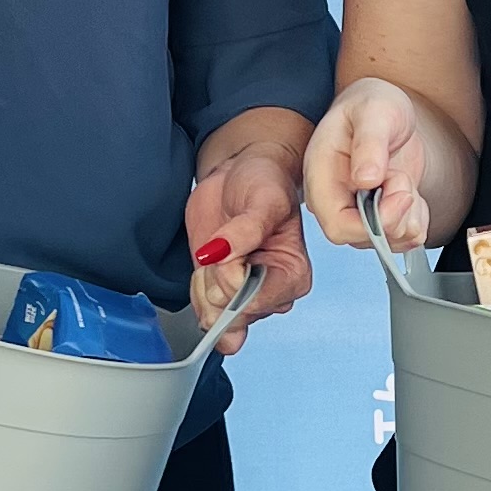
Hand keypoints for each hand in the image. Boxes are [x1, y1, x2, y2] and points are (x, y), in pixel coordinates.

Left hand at [184, 145, 309, 346]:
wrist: (240, 174)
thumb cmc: (264, 183)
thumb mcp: (264, 199)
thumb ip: (246, 229)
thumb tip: (217, 254)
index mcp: (293, 276)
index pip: (255, 301)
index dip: (232, 276)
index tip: (231, 249)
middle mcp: (272, 294)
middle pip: (234, 313)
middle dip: (218, 278)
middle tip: (225, 245)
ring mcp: (245, 297)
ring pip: (215, 316)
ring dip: (205, 283)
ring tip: (218, 251)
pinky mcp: (222, 295)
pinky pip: (204, 314)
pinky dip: (197, 291)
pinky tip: (208, 266)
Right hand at [305, 79, 428, 252]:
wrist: (387, 111)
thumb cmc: (372, 105)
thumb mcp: (374, 112)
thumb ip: (369, 143)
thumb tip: (365, 179)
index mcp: (322, 177)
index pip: (338, 225)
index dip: (373, 223)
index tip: (400, 195)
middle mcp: (336, 201)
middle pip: (365, 237)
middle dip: (396, 214)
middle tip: (400, 177)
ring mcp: (358, 213)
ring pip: (388, 241)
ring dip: (409, 214)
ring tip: (401, 177)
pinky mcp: (381, 217)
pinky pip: (405, 238)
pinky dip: (418, 220)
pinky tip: (411, 191)